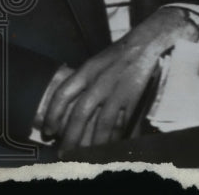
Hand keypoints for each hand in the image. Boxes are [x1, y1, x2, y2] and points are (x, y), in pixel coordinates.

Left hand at [42, 6, 198, 152]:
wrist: (149, 41)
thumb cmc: (121, 52)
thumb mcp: (97, 61)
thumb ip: (84, 81)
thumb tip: (70, 106)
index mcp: (88, 70)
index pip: (63, 94)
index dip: (53, 115)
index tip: (49, 131)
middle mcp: (101, 81)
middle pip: (81, 114)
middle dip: (71, 137)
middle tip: (64, 153)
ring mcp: (119, 90)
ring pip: (102, 123)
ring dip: (93, 143)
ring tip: (86, 157)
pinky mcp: (135, 98)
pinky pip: (125, 123)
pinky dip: (118, 138)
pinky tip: (112, 148)